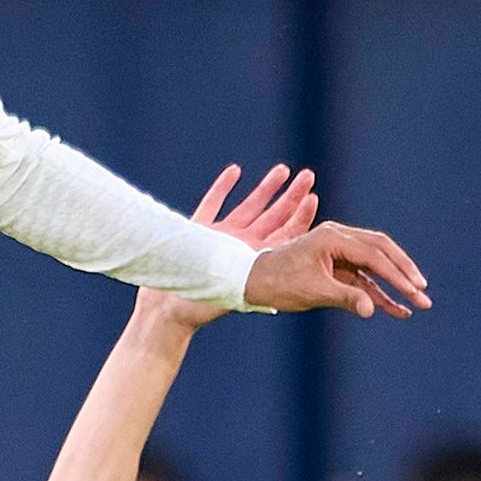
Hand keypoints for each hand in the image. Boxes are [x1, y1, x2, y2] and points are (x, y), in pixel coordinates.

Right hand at [144, 163, 316, 332]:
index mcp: (257, 261)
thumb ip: (261, 273)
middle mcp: (243, 247)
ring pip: (249, 207)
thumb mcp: (239, 290)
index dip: (300, 216)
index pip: (285, 236)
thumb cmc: (203, 307)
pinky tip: (236, 171)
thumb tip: (295, 264)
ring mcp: (222, 236)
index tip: (313, 197)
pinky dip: (223, 188)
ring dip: (265, 189)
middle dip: (291, 197)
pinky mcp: (199, 229)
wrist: (168, 310)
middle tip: (308, 176)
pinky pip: (213, 203)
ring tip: (283, 170)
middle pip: (273, 218)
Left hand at [243, 215, 430, 319]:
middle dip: (404, 273)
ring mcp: (338, 252)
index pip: (374, 255)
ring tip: (418, 303)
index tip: (414, 291)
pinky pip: (363, 279)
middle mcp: (338, 238)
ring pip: (376, 265)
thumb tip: (372, 309)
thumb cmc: (278, 283)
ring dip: (395, 284)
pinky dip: (379, 293)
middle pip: (382, 251)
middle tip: (423, 293)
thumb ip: (345, 298)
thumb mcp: (313, 292)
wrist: (251, 282)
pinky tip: (396, 309)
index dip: (396, 274)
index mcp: (333, 238)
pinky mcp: (336, 268)